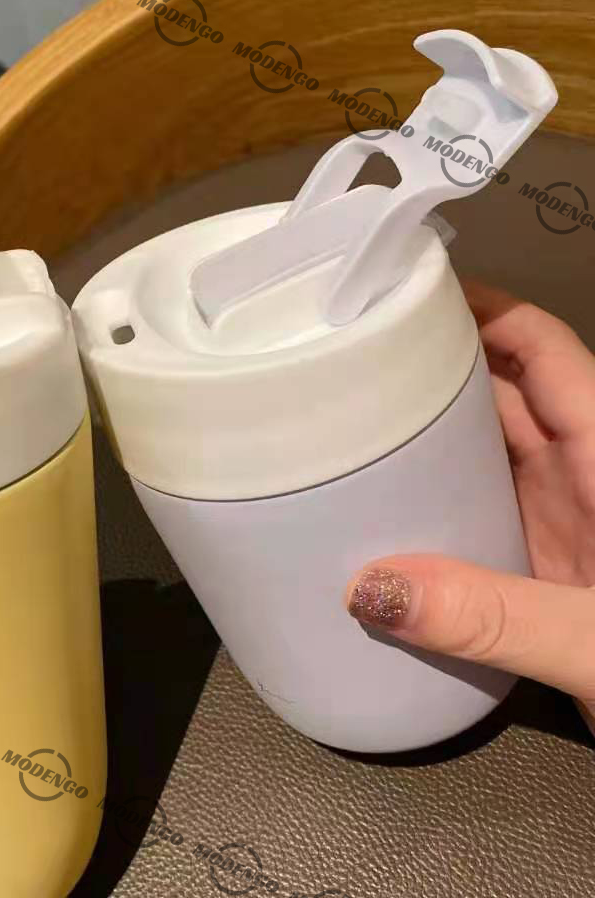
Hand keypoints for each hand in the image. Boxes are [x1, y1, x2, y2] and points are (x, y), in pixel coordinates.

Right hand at [345, 280, 594, 728]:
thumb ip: (496, 617)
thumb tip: (368, 589)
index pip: (539, 347)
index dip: (478, 306)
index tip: (400, 288)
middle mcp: (579, 472)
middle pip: (496, 388)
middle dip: (424, 361)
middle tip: (338, 354)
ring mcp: (558, 516)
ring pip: (480, 446)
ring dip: (419, 427)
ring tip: (336, 415)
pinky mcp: (540, 562)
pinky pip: (472, 504)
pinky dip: (427, 492)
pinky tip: (370, 500)